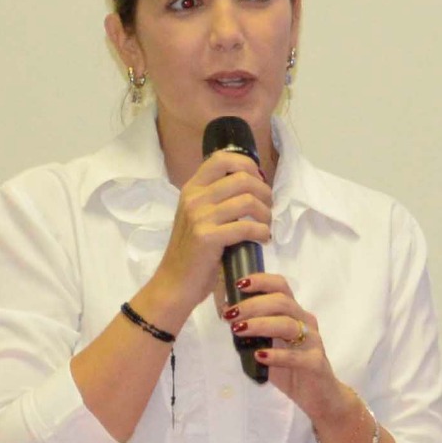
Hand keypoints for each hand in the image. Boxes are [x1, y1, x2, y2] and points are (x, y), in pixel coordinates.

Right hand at [146, 148, 272, 321]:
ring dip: (266, 214)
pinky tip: (263, 239)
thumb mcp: (198, 217)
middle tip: (267, 209)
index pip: (222, 158)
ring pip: (248, 201)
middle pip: (242, 178)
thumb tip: (251, 186)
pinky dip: (262, 232)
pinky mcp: (208, 237)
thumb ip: (217, 199)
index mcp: (191, 188)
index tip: (259, 182)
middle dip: (264, 193)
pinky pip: (247, 226)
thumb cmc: (192, 253)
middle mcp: (194, 197)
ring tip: (266, 226)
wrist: (174, 284)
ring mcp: (199, 216)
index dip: (247, 165)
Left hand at [225, 271, 347, 419]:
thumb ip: (254, 330)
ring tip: (239, 330)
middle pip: (281, 302)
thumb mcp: (270, 345)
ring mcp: (313, 342)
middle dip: (252, 305)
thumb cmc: (292, 369)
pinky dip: (275, 354)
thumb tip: (228, 314)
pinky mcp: (315, 363)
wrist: (320, 397)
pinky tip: (259, 356)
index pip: (281, 287)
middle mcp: (305, 323)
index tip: (238, 284)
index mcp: (295, 314)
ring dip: (260, 325)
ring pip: (287, 324)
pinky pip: (295, 356)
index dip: (261, 281)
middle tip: (230, 314)